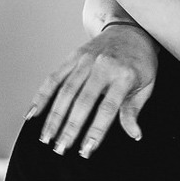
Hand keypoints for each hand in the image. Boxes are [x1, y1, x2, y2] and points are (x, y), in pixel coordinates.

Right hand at [29, 25, 157, 155]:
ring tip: (46, 138)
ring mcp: (85, 61)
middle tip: (60, 149)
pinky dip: (42, 96)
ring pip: (65, 91)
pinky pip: (54, 78)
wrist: (131, 30)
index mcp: (124, 76)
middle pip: (82, 102)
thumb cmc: (141, 62)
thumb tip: (134, 135)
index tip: (86, 150)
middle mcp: (102, 67)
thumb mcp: (146, 86)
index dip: (95, 131)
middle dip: (69, 128)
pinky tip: (33, 114)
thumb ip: (134, 110)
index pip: (108, 109)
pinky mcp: (73, 57)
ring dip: (53, 117)